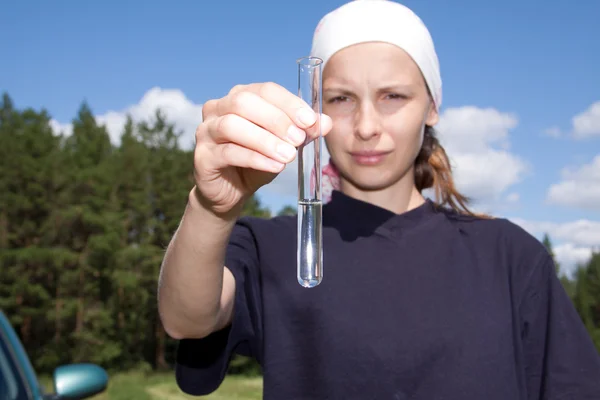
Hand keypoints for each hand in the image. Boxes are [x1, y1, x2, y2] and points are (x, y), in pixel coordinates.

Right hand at [193, 82, 332, 215]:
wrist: (231, 192)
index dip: (289, 103)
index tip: (310, 121)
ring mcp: (206, 131)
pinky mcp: (202, 157)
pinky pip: (227, 153)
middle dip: (276, 120)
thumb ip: (303, 132)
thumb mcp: (284, 145)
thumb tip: (325, 122)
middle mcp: (218, 108)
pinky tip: (275, 167)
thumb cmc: (257, 161)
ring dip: (265, 140)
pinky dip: (255, 158)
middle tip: (298, 139)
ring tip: (288, 156)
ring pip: (232, 126)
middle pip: (244, 102)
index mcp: (239, 97)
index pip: (265, 90)